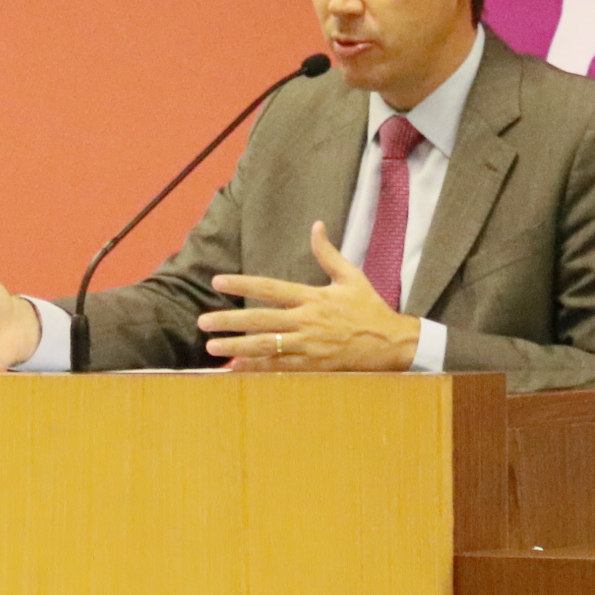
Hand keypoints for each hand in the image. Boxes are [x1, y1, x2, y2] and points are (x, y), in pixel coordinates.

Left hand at [201, 222, 421, 370]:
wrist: (392, 343)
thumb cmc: (370, 308)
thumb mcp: (352, 276)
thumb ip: (328, 253)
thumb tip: (316, 225)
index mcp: (313, 297)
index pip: (270, 288)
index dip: (242, 284)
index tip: (218, 282)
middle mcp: (307, 321)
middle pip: (260, 320)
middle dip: (229, 321)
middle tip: (203, 322)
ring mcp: (308, 346)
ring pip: (265, 347)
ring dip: (236, 347)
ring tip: (212, 348)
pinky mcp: (313, 365)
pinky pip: (279, 368)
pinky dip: (257, 369)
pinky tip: (236, 369)